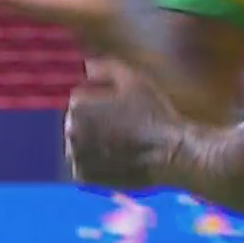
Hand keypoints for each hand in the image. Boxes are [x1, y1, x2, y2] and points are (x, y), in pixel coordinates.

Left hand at [65, 73, 180, 189]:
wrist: (172, 153)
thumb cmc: (154, 114)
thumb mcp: (133, 80)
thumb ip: (105, 67)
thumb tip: (85, 65)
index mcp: (78, 106)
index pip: (80, 98)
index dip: (101, 101)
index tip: (121, 108)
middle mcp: (70, 132)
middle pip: (78, 122)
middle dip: (94, 121)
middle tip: (123, 127)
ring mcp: (76, 157)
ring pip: (79, 144)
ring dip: (92, 142)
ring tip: (120, 143)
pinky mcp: (84, 178)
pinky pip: (83, 166)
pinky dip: (95, 162)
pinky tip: (116, 159)